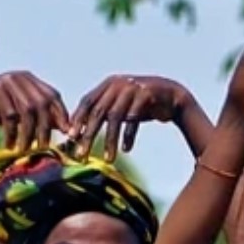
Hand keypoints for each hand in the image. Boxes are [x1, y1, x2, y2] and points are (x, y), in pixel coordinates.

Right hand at [0, 71, 70, 151]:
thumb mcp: (19, 113)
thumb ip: (39, 116)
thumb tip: (65, 129)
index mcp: (30, 79)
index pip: (53, 95)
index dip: (61, 114)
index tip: (66, 133)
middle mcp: (20, 77)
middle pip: (42, 104)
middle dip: (45, 127)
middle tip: (44, 146)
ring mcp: (7, 81)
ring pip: (27, 110)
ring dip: (27, 133)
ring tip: (24, 149)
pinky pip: (9, 115)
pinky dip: (11, 133)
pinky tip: (8, 145)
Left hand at [69, 75, 194, 159]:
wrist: (172, 95)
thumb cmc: (141, 104)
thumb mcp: (119, 105)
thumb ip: (101, 113)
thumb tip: (77, 132)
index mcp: (108, 84)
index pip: (87, 102)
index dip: (78, 120)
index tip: (70, 139)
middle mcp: (118, 84)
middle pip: (98, 112)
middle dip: (89, 135)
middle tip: (81, 154)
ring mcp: (132, 88)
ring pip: (116, 117)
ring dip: (110, 140)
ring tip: (108, 159)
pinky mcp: (147, 95)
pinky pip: (134, 119)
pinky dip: (129, 136)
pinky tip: (127, 149)